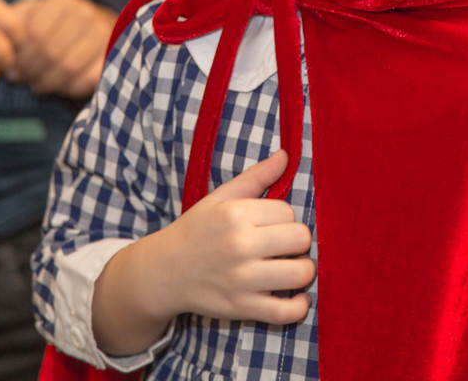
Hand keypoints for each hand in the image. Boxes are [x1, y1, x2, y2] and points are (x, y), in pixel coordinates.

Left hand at [10, 0, 115, 97]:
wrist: (98, 24)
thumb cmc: (55, 24)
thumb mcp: (32, 14)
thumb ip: (13, 23)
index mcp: (62, 2)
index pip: (35, 34)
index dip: (20, 57)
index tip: (11, 70)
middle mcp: (86, 14)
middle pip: (51, 52)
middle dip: (31, 72)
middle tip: (22, 81)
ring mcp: (103, 35)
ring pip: (69, 67)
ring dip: (48, 83)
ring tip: (38, 86)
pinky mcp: (113, 56)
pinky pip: (88, 79)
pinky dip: (69, 89)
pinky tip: (60, 88)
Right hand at [150, 150, 313, 323]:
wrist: (165, 271)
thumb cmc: (197, 230)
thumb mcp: (220, 198)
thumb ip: (256, 177)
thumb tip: (286, 154)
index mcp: (235, 215)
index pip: (289, 212)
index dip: (284, 218)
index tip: (271, 225)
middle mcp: (239, 246)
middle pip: (301, 239)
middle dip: (297, 242)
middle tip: (283, 246)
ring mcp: (241, 280)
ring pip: (301, 273)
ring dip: (302, 271)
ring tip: (289, 267)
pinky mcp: (243, 308)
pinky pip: (287, 312)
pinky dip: (299, 307)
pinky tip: (296, 297)